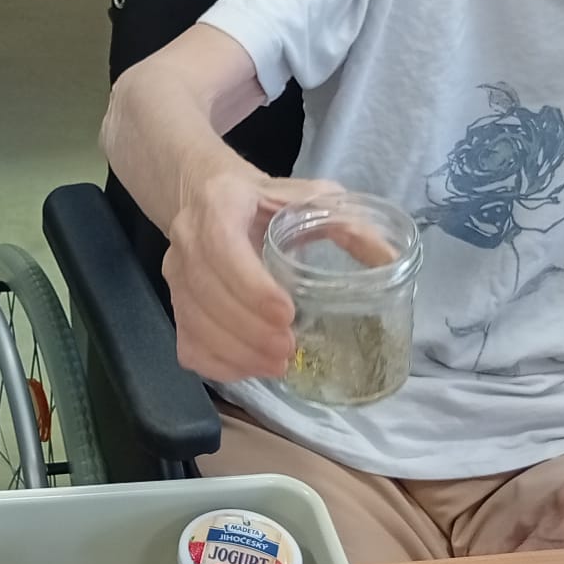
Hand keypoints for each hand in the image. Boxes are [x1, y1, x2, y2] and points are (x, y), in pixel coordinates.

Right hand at [162, 172, 358, 383]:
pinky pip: (189, 345)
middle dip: (249, 329)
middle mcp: (187, 238)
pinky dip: (220, 365)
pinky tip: (252, 368)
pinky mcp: (176, 304)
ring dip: (237, 351)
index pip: (222, 246)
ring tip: (279, 364)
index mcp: (219, 203)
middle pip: (206, 293)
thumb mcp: (308, 196)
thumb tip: (388, 259)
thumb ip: (346, 222)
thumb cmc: (266, 201)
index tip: (288, 314)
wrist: (209, 196)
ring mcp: (175, 275)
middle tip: (290, 349)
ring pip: (195, 323)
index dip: (250, 285)